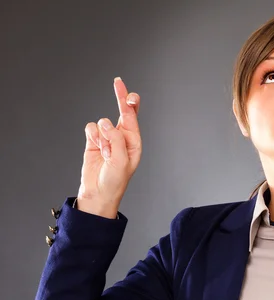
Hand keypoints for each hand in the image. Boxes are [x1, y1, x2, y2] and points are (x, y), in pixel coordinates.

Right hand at [77, 77, 141, 216]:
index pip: (132, 118)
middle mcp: (122, 138)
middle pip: (122, 112)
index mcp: (134, 142)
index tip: (128, 94)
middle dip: (120, 98)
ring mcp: (107, 138)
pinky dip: (92, 136)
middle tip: (118, 83)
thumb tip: (106, 122)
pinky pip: (91, 128)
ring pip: (102, 123)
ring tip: (105, 152)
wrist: (98, 193)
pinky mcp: (93, 141)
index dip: (130, 103)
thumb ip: (116, 140)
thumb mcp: (121, 161)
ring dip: (102, 136)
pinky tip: (96, 148)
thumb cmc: (115, 181)